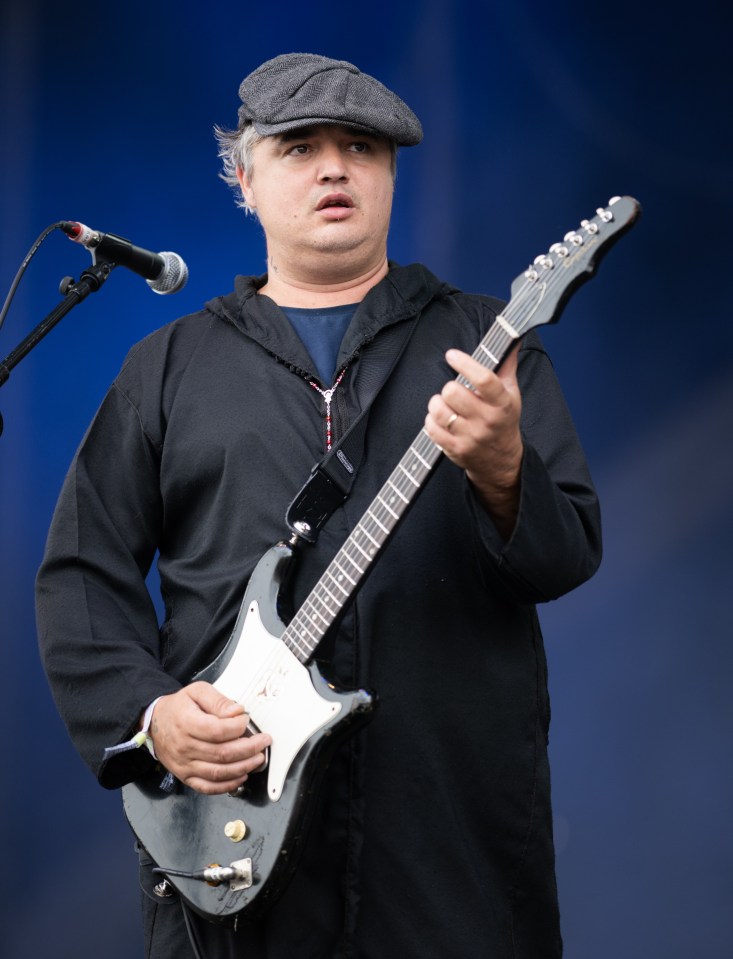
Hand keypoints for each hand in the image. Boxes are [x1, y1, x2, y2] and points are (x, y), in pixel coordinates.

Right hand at [148, 681, 271, 794]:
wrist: (155, 723)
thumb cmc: (179, 707)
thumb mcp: (197, 692)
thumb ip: (218, 700)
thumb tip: (237, 712)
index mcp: (186, 723)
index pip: (217, 731)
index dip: (237, 727)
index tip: (246, 720)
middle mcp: (184, 747)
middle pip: (222, 753)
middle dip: (249, 749)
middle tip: (263, 742)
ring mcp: (184, 765)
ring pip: (218, 772)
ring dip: (243, 767)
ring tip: (258, 759)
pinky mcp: (185, 776)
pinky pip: (207, 787)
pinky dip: (227, 785)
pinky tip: (241, 777)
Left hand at [424, 347, 522, 537]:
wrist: (501, 460)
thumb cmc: (503, 421)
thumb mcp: (511, 393)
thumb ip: (507, 365)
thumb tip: (513, 339)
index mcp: (503, 403)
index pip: (484, 379)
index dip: (465, 363)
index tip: (452, 355)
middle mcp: (487, 420)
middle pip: (453, 392)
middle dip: (449, 388)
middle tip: (454, 391)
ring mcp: (470, 437)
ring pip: (439, 409)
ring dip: (438, 404)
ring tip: (446, 405)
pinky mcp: (455, 450)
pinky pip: (431, 427)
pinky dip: (432, 420)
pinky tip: (441, 420)